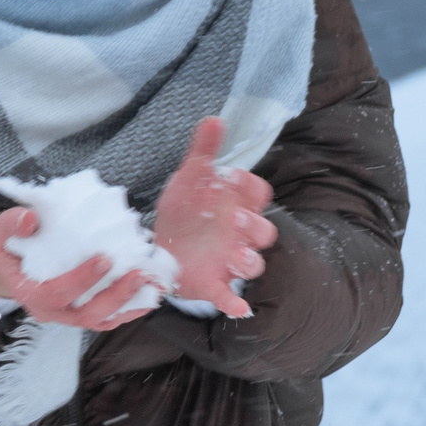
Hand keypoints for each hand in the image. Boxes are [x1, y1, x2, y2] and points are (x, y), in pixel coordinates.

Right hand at [0, 208, 159, 331]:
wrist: (10, 261)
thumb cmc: (10, 244)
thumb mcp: (1, 230)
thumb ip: (11, 223)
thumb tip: (30, 219)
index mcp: (28, 293)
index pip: (56, 293)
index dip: (82, 279)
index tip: (105, 259)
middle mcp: (49, 311)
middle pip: (85, 316)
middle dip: (114, 297)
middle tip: (138, 274)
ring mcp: (67, 316)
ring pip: (101, 321)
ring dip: (129, 306)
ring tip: (152, 286)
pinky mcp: (82, 313)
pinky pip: (108, 318)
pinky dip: (130, 309)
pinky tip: (150, 293)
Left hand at [150, 117, 276, 318]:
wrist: (162, 246)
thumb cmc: (185, 212)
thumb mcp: (189, 180)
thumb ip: (202, 151)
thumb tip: (213, 118)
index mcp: (237, 205)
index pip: (257, 193)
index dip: (248, 187)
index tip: (229, 177)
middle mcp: (239, 234)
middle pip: (264, 231)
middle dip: (253, 225)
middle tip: (233, 219)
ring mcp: (228, 261)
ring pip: (253, 263)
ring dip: (248, 260)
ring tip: (234, 255)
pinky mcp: (213, 284)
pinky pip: (230, 297)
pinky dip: (235, 304)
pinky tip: (237, 307)